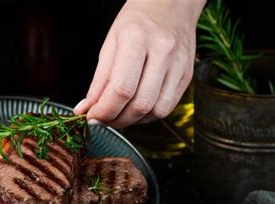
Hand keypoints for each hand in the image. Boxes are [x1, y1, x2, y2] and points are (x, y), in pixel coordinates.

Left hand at [74, 0, 205, 127]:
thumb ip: (99, 81)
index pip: (121, 89)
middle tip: (103, 119)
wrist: (170, 6)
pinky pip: (167, 108)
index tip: (91, 117)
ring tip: (118, 115)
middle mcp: (163, 52)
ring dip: (132, 121)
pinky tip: (136, 110)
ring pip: (155, 111)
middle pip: (140, 104)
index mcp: (137, 40)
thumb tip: (86, 109)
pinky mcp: (187, 76)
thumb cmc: (136, 23)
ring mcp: (179, 65)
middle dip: (116, 120)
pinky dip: (147, 116)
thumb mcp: (110, 45)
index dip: (104, 111)